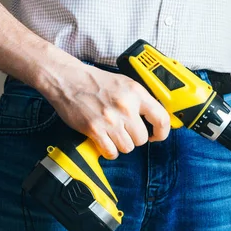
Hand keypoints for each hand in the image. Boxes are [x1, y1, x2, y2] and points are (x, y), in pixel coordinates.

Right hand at [41, 63, 169, 158]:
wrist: (68, 79)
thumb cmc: (96, 82)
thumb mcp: (126, 84)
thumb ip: (141, 100)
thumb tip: (155, 119)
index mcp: (136, 93)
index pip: (162, 118)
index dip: (162, 132)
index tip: (157, 136)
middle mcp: (125, 106)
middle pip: (142, 138)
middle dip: (135, 138)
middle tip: (125, 131)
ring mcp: (110, 119)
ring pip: (128, 147)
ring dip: (121, 144)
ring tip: (113, 134)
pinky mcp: (94, 129)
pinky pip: (111, 152)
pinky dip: (109, 151)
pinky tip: (105, 141)